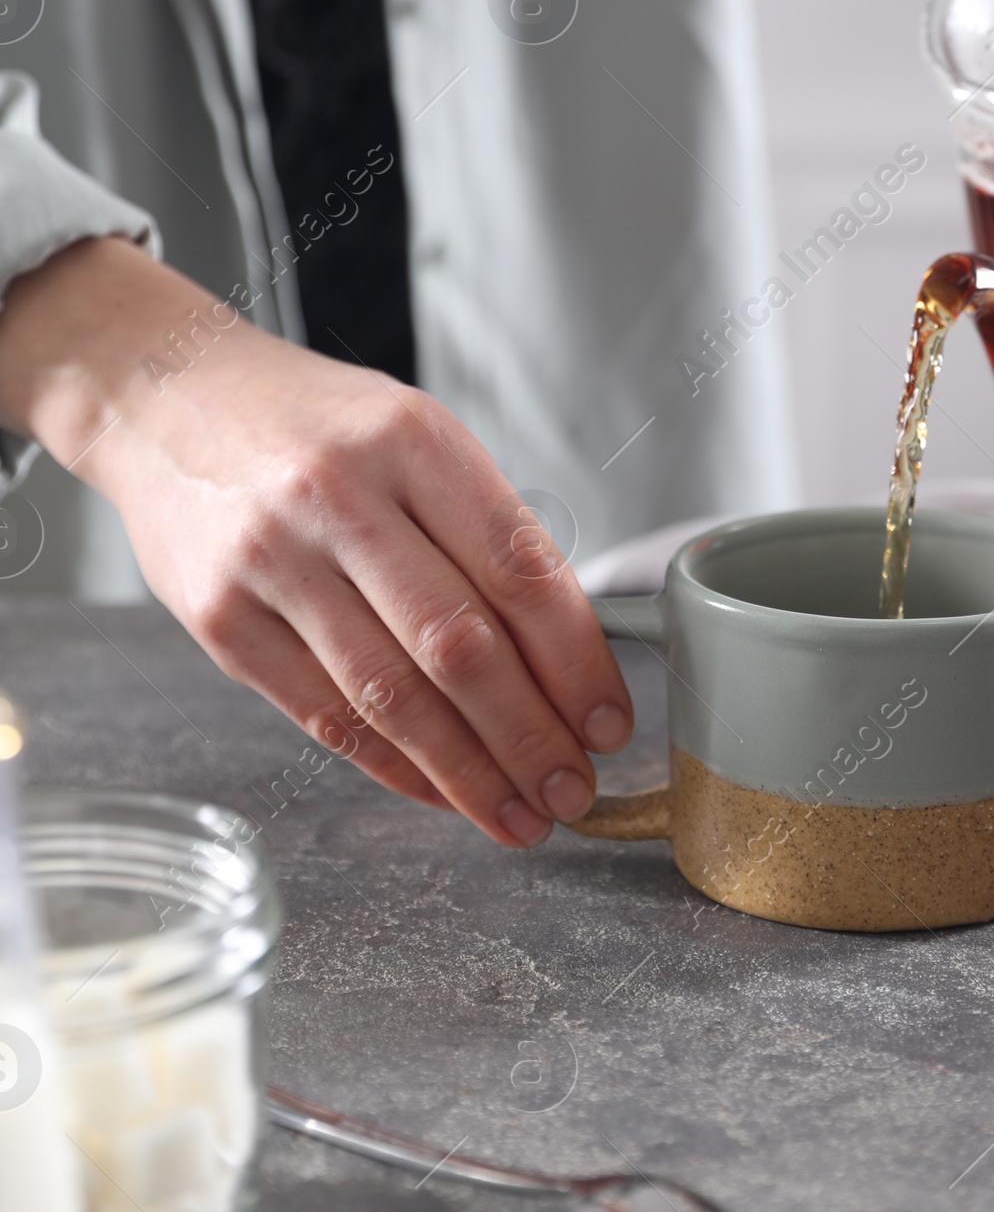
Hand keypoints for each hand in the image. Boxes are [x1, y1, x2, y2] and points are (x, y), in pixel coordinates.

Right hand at [0, 237, 632, 845]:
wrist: (166, 397)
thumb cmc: (313, 424)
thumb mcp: (412, 434)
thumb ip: (481, 527)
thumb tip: (567, 653)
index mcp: (413, 441)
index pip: (519, 569)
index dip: (575, 660)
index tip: (608, 718)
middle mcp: (341, 497)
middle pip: (460, 646)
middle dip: (531, 734)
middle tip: (575, 787)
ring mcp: (273, 561)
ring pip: (391, 696)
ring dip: (468, 772)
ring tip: (520, 814)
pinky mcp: (220, 620)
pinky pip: (323, 715)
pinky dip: (393, 766)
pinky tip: (440, 792)